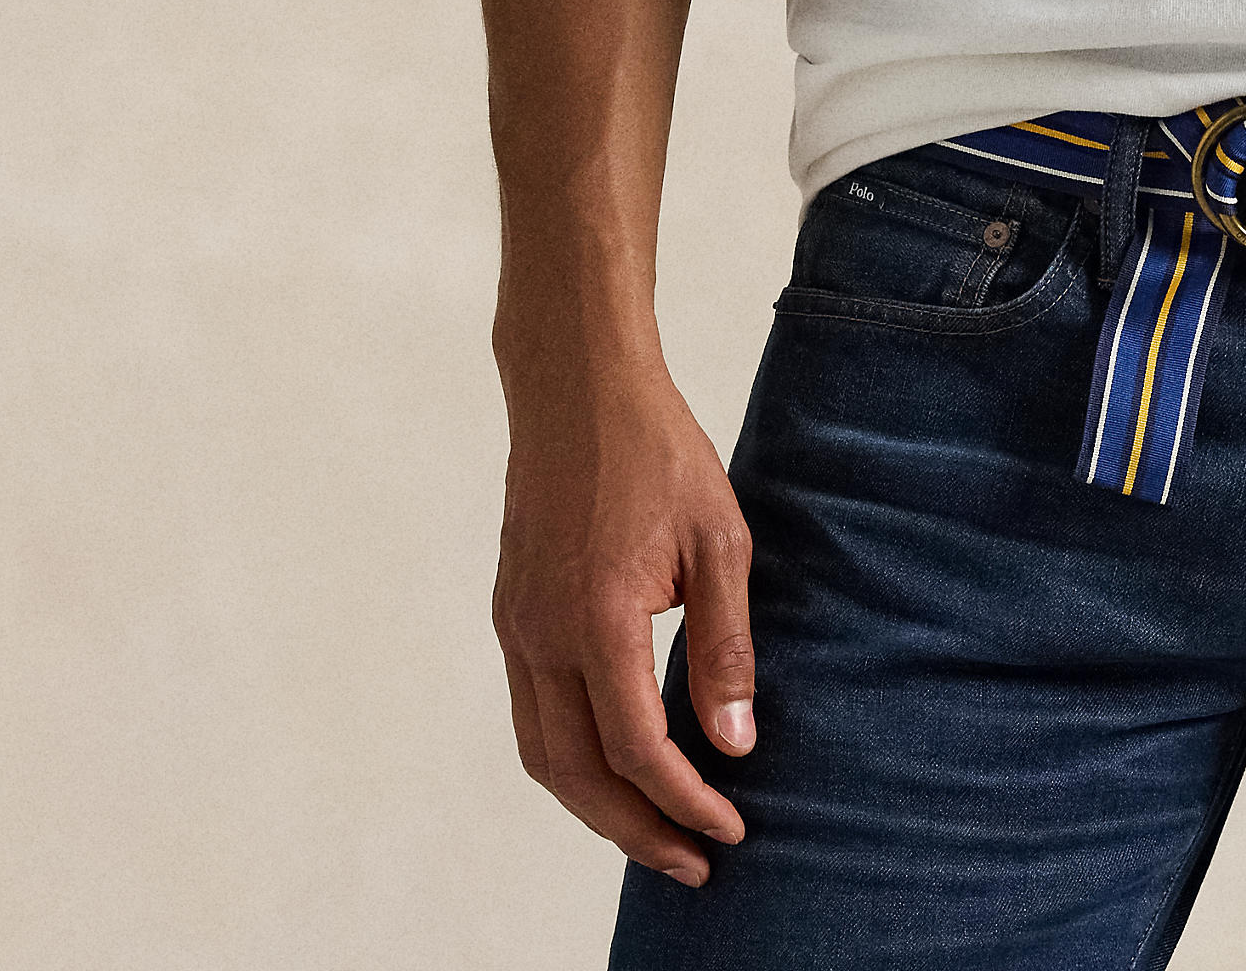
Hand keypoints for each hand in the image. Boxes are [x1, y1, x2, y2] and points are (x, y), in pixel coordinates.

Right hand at [491, 353, 756, 885]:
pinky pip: (532, 715)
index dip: (684, 802)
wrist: (577, 385)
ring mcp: (516, 626)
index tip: (730, 827)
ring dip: (597, 808)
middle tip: (696, 860)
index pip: (636, 750)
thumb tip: (734, 742)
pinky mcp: (510, 613)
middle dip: (637, 831)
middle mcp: (542, 634)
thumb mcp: (719, 540)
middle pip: (578, 775)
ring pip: (543, 755)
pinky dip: (570, 760)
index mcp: (597, 618)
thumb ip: (724, 645)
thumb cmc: (657, 450)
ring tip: (657, 831)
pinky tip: (616, 763)